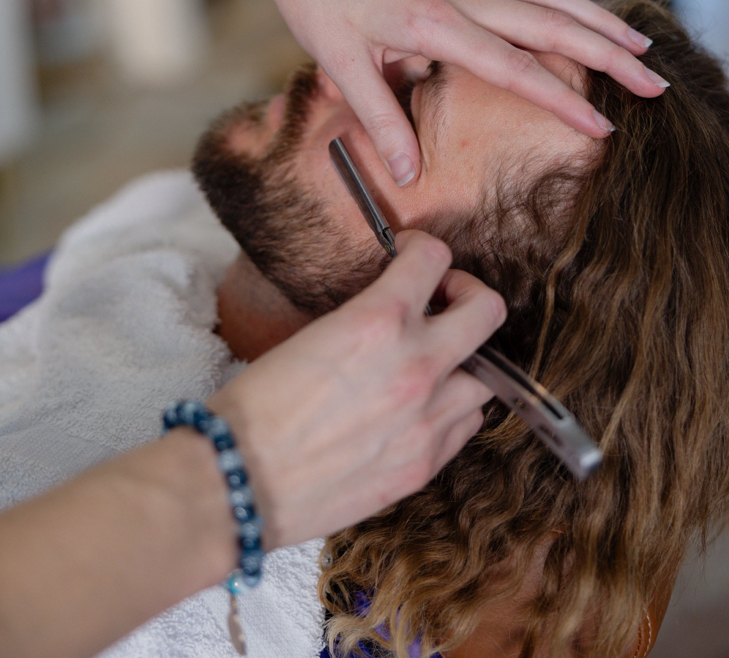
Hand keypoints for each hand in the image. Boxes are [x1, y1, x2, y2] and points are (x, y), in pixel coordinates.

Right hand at [208, 231, 505, 548]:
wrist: (241, 479)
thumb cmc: (257, 406)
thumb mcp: (310, 335)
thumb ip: (365, 319)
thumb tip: (388, 311)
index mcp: (378, 321)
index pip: (435, 258)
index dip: (424, 249)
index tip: (414, 257)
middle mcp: (416, 365)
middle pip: (487, 310)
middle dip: (467, 296)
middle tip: (442, 301)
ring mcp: (427, 419)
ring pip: (487, 376)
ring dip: (463, 362)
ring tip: (433, 365)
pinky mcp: (425, 464)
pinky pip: (466, 426)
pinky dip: (452, 410)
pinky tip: (422, 408)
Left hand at [252, 0, 665, 185]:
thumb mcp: (339, 63)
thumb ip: (380, 119)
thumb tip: (411, 173)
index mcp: (432, 21)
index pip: (514, 66)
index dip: (562, 99)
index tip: (605, 126)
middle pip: (551, 24)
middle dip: (609, 54)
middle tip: (655, 83)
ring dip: (595, 22)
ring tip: (638, 46)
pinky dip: (561, 4)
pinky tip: (576, 17)